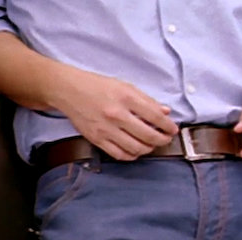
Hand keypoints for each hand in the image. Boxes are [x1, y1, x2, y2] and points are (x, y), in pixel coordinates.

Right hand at [48, 65, 178, 160]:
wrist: (69, 90)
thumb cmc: (96, 86)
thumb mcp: (124, 86)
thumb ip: (146, 99)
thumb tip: (165, 112)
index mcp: (126, 97)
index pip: (155, 116)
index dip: (168, 126)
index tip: (173, 129)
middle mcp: (117, 114)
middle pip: (148, 135)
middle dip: (162, 140)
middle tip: (165, 139)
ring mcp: (106, 129)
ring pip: (136, 148)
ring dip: (148, 149)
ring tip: (151, 145)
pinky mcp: (97, 139)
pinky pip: (119, 154)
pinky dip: (132, 155)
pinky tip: (135, 150)